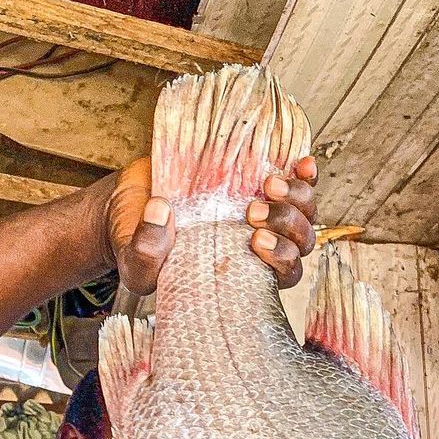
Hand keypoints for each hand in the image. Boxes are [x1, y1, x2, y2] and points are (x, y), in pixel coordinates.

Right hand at [107, 156, 317, 294]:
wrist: (133, 206)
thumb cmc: (139, 243)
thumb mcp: (135, 259)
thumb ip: (145, 251)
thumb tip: (160, 212)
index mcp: (245, 272)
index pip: (285, 275)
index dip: (284, 260)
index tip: (256, 242)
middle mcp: (261, 244)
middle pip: (301, 241)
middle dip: (287, 225)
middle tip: (252, 212)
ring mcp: (263, 211)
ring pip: (304, 211)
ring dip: (298, 198)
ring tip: (269, 185)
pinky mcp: (254, 181)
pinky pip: (295, 179)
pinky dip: (304, 173)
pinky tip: (301, 163)